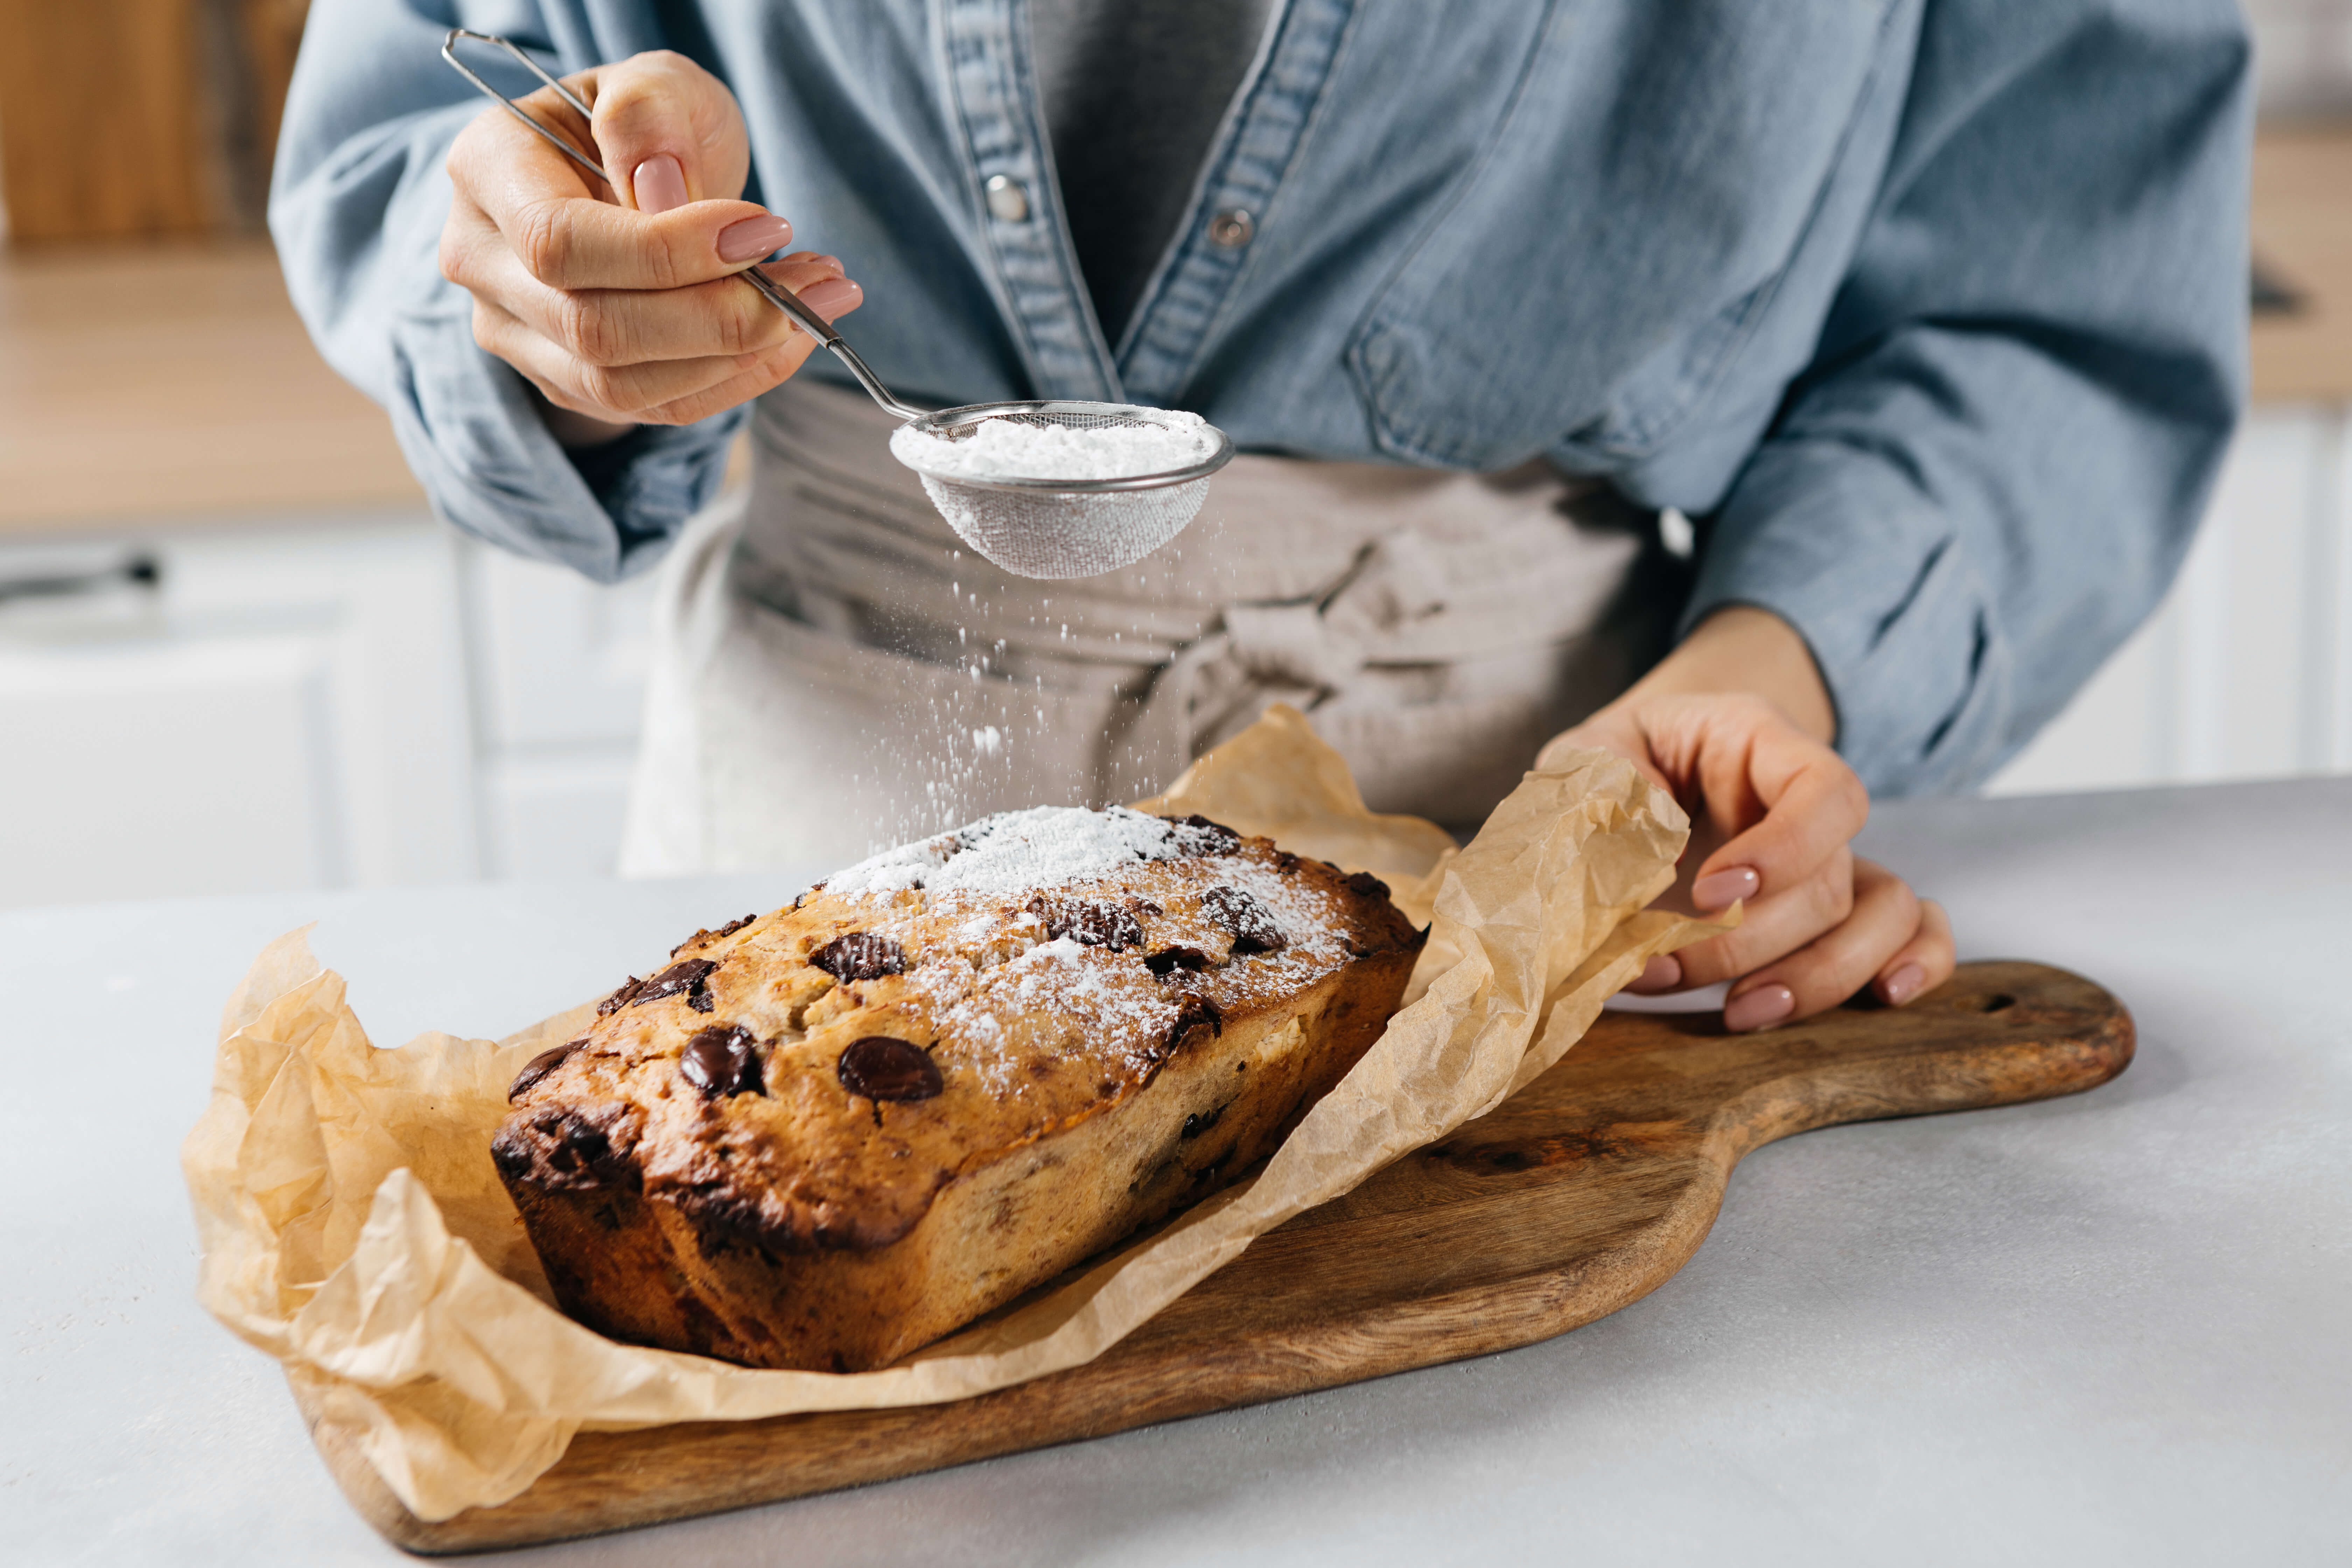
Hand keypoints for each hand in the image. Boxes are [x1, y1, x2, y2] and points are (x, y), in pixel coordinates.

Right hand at [439, 50, 863, 444]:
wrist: (637, 172)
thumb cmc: (647, 123)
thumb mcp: (656, 84)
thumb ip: (650, 118)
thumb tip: (665, 195)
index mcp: (487, 171)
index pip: (559, 241)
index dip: (666, 251)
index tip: (765, 230)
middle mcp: (482, 263)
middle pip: (593, 328)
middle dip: (720, 316)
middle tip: (814, 281)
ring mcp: (517, 334)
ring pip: (623, 384)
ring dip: (738, 355)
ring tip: (817, 302)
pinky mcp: (568, 383)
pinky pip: (657, 407)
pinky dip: (737, 379)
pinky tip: (789, 337)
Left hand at [1538, 607, 1954, 1029]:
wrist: (1624, 778)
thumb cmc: (1609, 764)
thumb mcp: (1587, 759)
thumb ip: (1603, 793)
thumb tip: (1636, 864)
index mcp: (1759, 744)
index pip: (1822, 791)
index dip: (1784, 851)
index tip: (1708, 891)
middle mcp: (1807, 804)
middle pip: (1827, 880)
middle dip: (1746, 941)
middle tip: (1658, 967)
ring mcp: (1828, 858)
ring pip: (1877, 916)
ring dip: (1817, 977)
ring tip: (1738, 1012)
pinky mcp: (1828, 909)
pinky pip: (1910, 929)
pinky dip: (1915, 963)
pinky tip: (1885, 997)